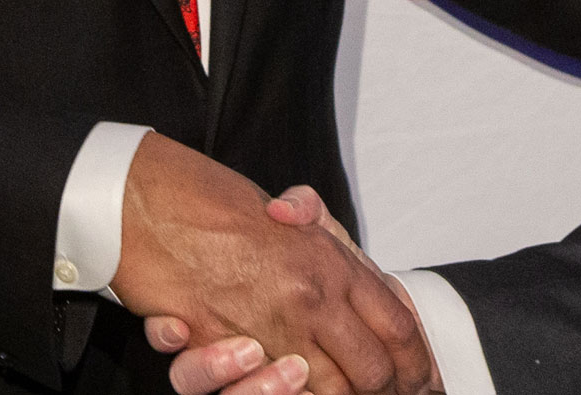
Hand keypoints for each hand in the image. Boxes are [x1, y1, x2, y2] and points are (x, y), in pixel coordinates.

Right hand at [151, 187, 437, 394]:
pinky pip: (263, 389)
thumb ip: (324, 232)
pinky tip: (286, 384)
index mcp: (335, 265)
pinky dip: (276, 394)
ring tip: (320, 387)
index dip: (416, 358)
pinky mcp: (229, 348)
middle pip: (371, 368)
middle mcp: (312, 298)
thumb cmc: (226, 214)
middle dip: (384, 391)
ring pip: (327, 390)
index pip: (399, 323)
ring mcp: (273, 327)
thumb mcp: (294, 215)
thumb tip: (350, 268)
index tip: (422, 378)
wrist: (157, 205)